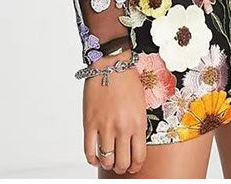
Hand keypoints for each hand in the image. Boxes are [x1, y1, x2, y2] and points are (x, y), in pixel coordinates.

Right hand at [83, 49, 146, 174]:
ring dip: (108, 163)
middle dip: (122, 167)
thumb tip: (133, 144)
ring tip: (108, 159)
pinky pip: (89, 150)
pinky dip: (92, 158)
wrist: (111, 63)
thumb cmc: (128, 80)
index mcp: (138, 123)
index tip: (133, 165)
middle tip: (120, 164)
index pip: (138, 157)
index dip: (136, 166)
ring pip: (107, 160)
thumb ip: (138, 125)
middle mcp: (122, 128)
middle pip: (122, 162)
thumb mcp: (141, 104)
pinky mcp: (90, 122)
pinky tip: (96, 156)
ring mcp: (105, 126)